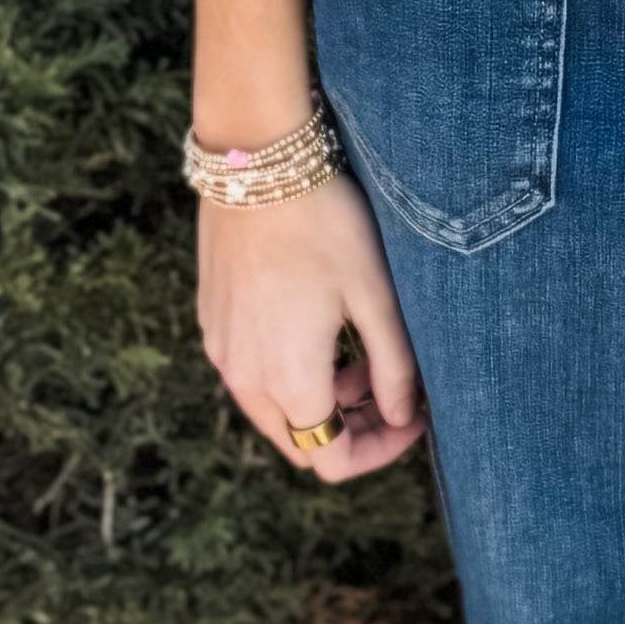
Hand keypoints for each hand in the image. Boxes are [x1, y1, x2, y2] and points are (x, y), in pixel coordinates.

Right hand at [199, 176, 428, 483]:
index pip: (332, 460)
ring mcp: (221, 351)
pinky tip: (316, 324)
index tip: (413, 416)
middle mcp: (244, 377)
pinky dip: (287, 372)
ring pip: (273, 411)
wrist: (255, 163)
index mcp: (290, 379)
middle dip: (351, 428)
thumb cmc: (324, 225)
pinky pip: (250, 374)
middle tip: (389, 384)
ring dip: (319, 399)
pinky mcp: (211, 323)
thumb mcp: (374, 295)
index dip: (381, 450)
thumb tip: (402, 418)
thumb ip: (393, 367)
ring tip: (357, 350)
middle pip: (300, 443)